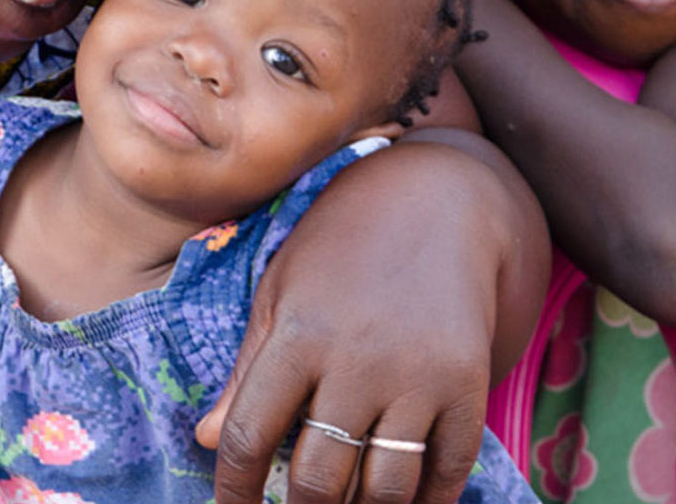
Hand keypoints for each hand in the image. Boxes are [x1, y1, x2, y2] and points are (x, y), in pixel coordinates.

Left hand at [196, 135, 547, 503]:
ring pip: (384, 492)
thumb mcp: (281, 290)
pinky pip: (446, 475)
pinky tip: (399, 500)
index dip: (234, 490)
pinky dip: (423, 503)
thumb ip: (248, 370)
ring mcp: (420, 376)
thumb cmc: (341, 247)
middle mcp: (359, 360)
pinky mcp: (468, 386)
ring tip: (341, 502)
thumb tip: (207, 441)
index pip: (251, 436)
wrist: (438, 201)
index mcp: (300, 332)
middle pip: (320, 480)